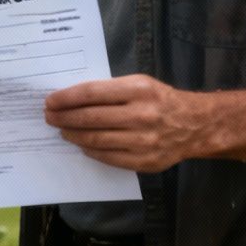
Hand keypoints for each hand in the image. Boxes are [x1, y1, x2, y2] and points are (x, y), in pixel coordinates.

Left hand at [44, 74, 214, 173]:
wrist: (195, 125)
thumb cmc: (160, 100)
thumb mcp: (140, 84)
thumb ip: (110, 90)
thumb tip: (72, 99)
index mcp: (138, 90)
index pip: (91, 93)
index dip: (66, 98)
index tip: (50, 101)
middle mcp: (141, 115)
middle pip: (90, 118)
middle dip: (64, 118)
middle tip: (50, 117)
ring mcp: (143, 141)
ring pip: (96, 139)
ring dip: (73, 135)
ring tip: (63, 131)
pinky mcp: (145, 161)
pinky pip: (108, 157)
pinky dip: (90, 150)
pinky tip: (82, 145)